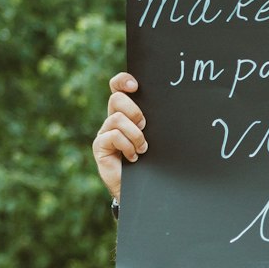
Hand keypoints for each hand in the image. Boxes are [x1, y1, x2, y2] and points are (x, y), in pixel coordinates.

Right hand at [92, 73, 147, 201]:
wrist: (140, 187)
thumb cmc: (150, 160)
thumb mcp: (154, 137)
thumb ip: (152, 121)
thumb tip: (168, 104)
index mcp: (125, 112)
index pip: (117, 87)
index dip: (122, 81)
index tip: (135, 85)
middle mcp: (112, 119)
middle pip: (117, 99)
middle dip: (135, 111)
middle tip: (145, 127)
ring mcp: (104, 132)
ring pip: (117, 119)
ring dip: (135, 135)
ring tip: (142, 149)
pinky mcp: (99, 146)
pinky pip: (113, 136)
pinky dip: (127, 147)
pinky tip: (133, 158)